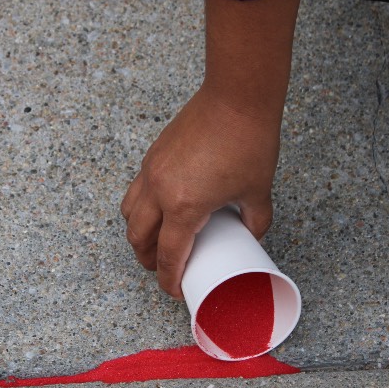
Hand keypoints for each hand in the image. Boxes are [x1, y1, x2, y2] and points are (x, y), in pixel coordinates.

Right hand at [120, 85, 279, 298]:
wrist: (237, 97)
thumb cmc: (248, 140)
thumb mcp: (259, 192)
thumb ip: (255, 220)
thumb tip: (251, 234)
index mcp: (184, 206)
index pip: (168, 255)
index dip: (169, 279)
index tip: (175, 290)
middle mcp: (159, 190)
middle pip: (138, 238)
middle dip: (147, 261)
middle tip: (162, 270)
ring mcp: (152, 170)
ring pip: (129, 213)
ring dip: (138, 234)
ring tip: (154, 242)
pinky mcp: (153, 155)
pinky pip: (136, 190)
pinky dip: (141, 207)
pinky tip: (159, 208)